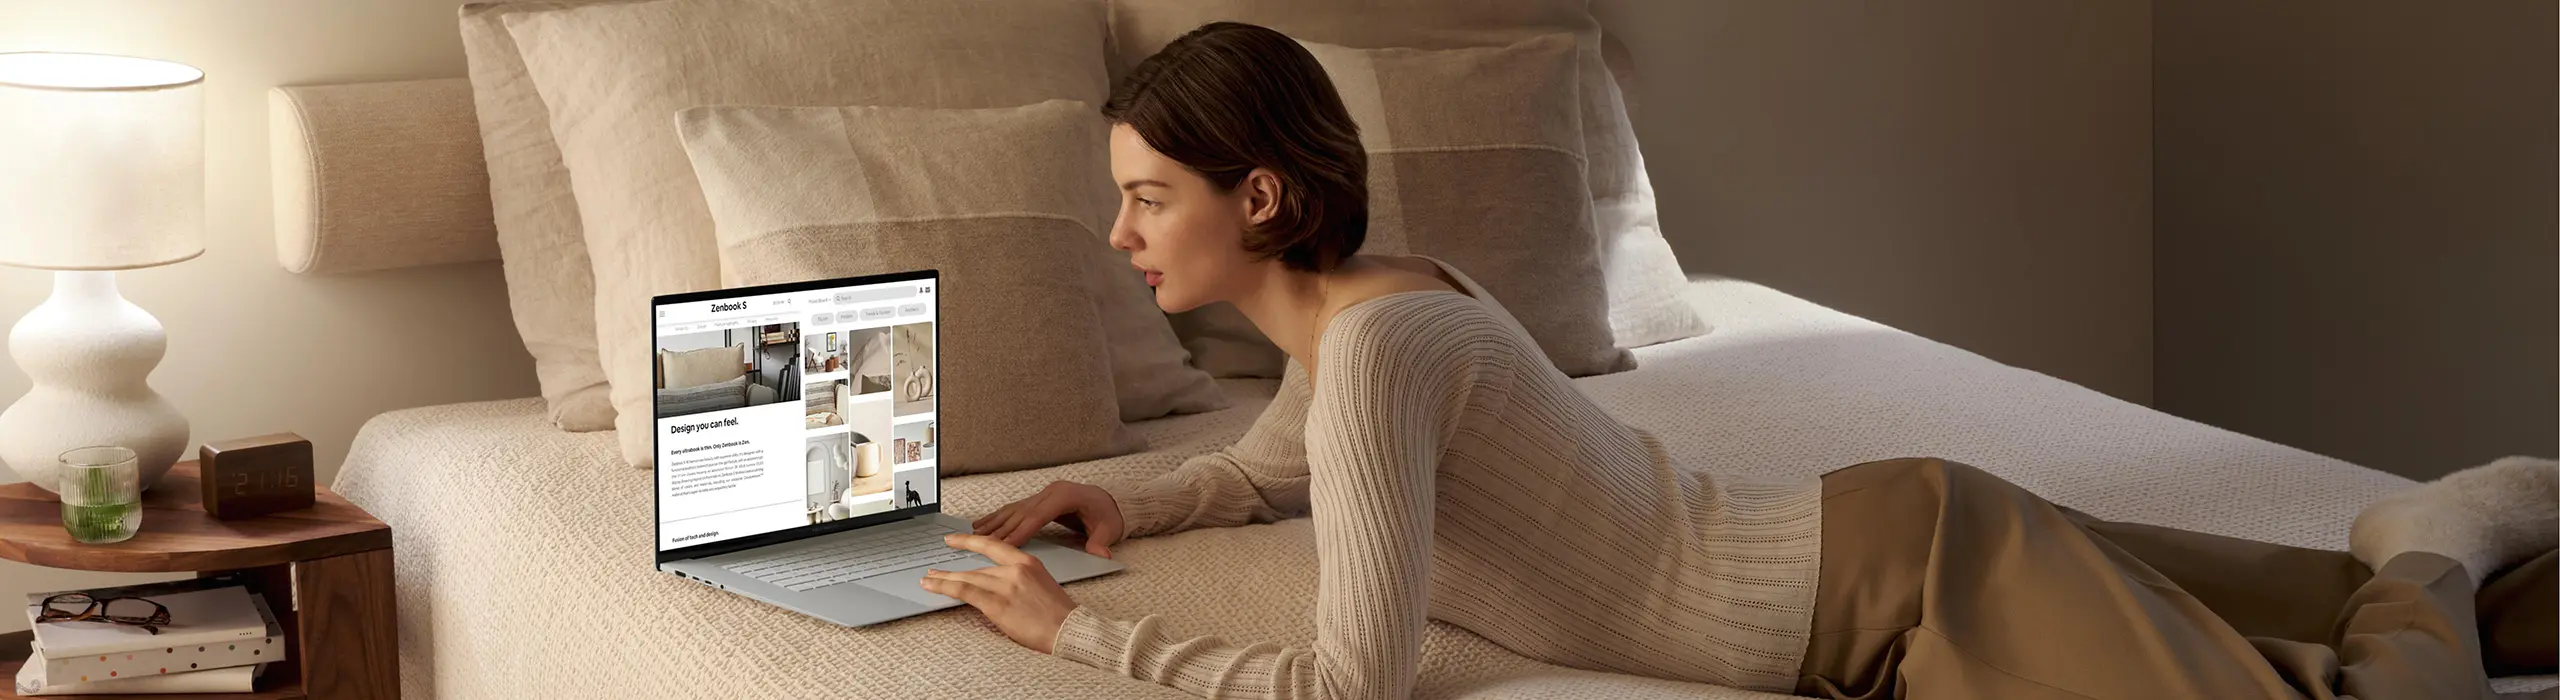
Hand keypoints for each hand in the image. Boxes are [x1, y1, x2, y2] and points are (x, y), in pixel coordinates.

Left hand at [924, 534, 1077, 653]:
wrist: (1069, 631)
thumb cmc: (1059, 615)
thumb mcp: (1041, 585)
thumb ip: (1019, 579)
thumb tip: (996, 583)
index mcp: (1028, 562)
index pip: (993, 546)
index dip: (969, 541)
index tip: (954, 540)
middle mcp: (1015, 569)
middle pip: (976, 568)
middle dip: (952, 571)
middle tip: (934, 571)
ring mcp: (1005, 585)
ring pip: (966, 578)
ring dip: (943, 580)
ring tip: (928, 580)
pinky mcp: (997, 603)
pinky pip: (965, 591)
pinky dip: (945, 587)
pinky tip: (932, 586)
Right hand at [972, 480, 1124, 557]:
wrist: (1111, 500)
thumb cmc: (1109, 515)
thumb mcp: (1109, 529)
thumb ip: (1101, 542)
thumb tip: (1102, 555)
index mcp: (1066, 496)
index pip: (1038, 516)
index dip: (1020, 530)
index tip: (1004, 543)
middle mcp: (1051, 492)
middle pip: (1021, 512)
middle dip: (1000, 528)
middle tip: (979, 541)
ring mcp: (1044, 494)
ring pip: (1014, 509)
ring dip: (994, 521)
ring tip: (974, 532)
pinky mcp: (1040, 499)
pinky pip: (1015, 508)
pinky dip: (998, 516)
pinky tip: (983, 523)